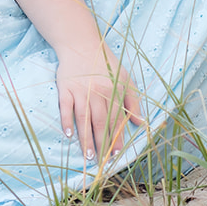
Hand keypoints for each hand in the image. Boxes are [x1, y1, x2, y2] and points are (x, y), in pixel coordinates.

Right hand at [56, 45, 144, 161]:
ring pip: (84, 118)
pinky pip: (66, 108)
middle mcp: (98, 92)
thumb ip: (134, 101)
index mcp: (114, 90)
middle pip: (100, 122)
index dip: (117, 137)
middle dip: (102, 143)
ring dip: (86, 138)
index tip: (117, 154)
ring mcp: (81, 91)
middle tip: (101, 162)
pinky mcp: (65, 88)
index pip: (117, 119)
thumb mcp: (125, 78)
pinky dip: (67, 122)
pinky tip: (69, 135)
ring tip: (88, 155)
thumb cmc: (106, 63)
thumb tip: (140, 123)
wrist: (81, 44)